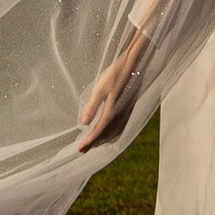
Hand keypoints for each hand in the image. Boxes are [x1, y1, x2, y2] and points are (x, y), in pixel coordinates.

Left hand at [77, 26, 148, 151]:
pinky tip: (107, 133)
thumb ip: (92, 107)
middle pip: (106, 135)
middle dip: (94, 143)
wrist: (134, 65)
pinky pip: (119, 129)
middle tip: (82, 150)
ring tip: (92, 144)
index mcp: (112, 112)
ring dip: (103, 141)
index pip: (98, 131)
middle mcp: (120, 116)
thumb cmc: (115, 74)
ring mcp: (126, 114)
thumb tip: (83, 123)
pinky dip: (111, 135)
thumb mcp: (100, 88)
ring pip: (113, 134)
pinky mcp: (129, 111)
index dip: (89, 141)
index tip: (79, 149)